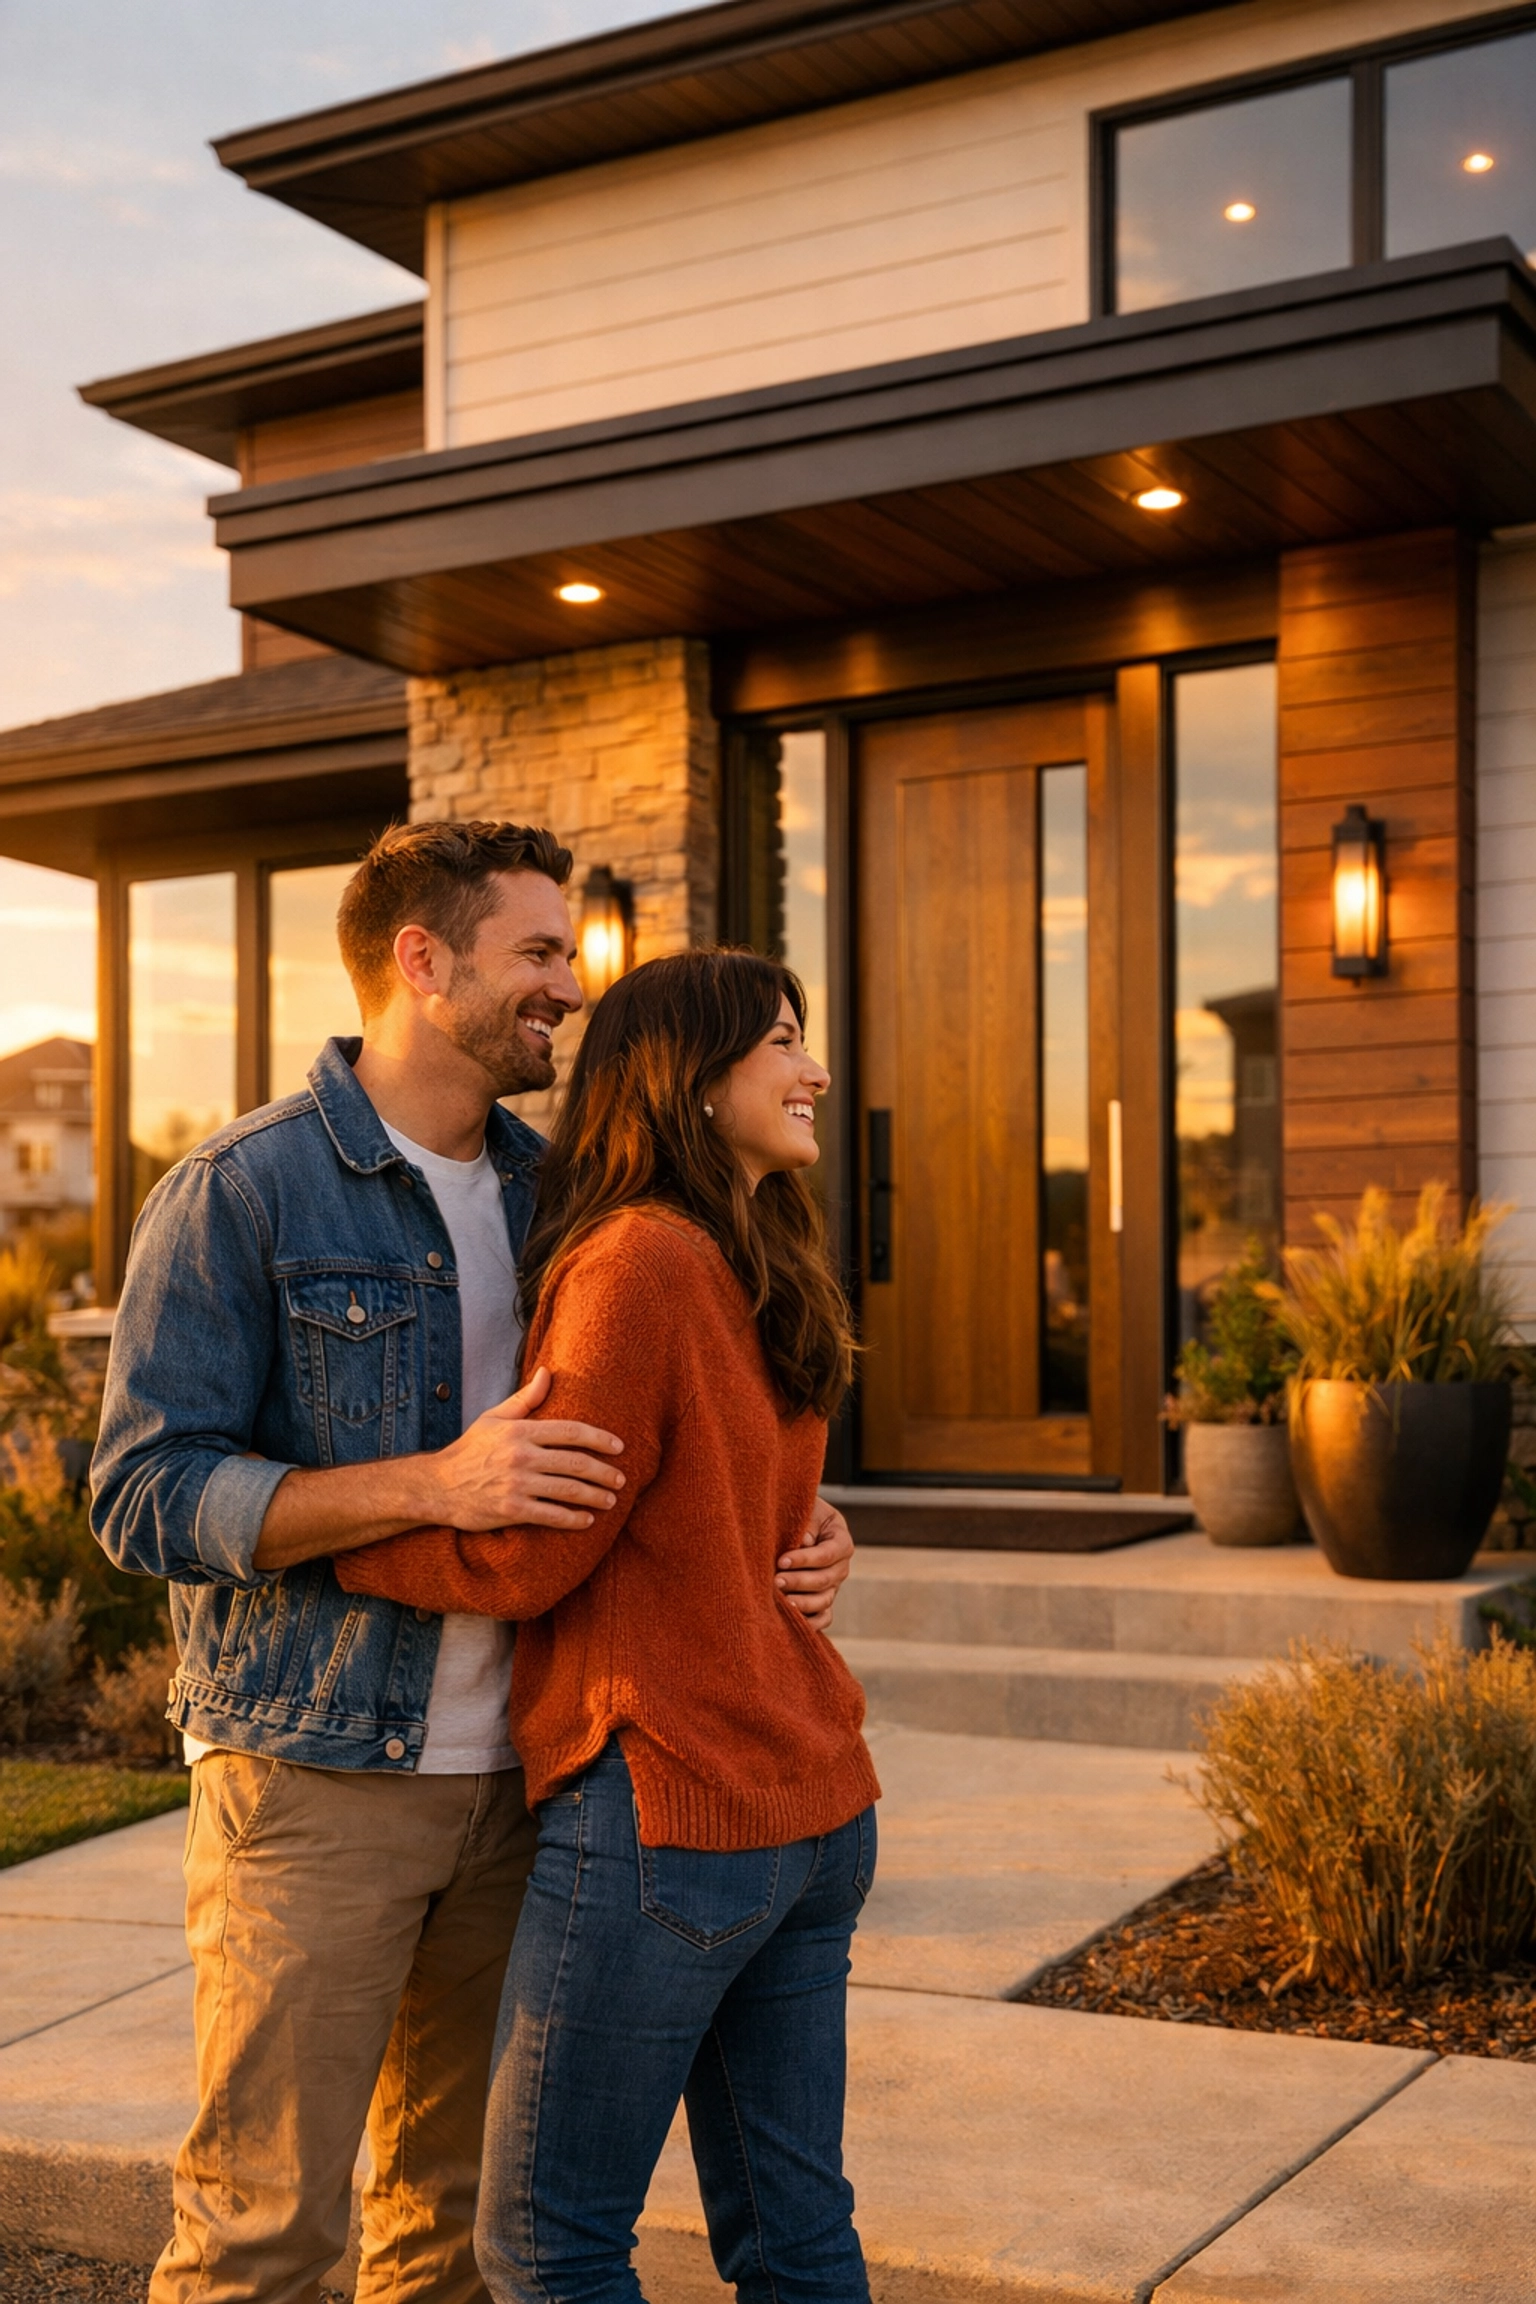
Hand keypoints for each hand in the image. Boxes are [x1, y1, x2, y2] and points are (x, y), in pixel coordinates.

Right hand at [424, 1367, 625, 1530]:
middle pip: (575, 1462)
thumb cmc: (469, 1450)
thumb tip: (548, 1372)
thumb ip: (525, 1398)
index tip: (619, 1447)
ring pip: (568, 1490)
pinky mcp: (511, 1510)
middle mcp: (521, 1456)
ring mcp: (517, 1484)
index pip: (571, 1431)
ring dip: (595, 1496)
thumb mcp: (494, 1418)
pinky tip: (586, 1520)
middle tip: (621, 1480)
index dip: (599, 1439)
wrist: (437, 1486)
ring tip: (610, 1500)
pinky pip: (551, 1515)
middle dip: (604, 1472)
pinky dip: (573, 1519)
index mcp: (520, 1431)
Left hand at [775, 1497, 852, 1632]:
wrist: (795, 1524)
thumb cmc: (799, 1514)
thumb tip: (805, 1541)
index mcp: (841, 1541)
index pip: (828, 1554)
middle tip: (776, 1581)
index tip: (782, 1561)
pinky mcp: (823, 1601)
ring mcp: (833, 1586)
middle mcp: (840, 1566)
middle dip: (799, 1582)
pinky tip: (790, 1620)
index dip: (805, 1559)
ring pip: (824, 1601)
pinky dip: (811, 1623)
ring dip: (802, 1603)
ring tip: (781, 1601)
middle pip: (826, 1580)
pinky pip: (823, 1618)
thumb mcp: (806, 1510)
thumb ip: (807, 1523)